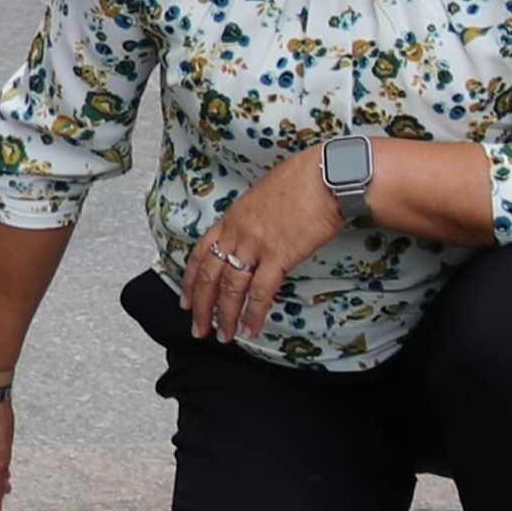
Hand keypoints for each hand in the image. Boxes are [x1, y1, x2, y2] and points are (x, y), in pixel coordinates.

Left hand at [181, 150, 346, 343]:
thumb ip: (252, 219)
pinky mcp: (279, 255)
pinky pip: (260, 291)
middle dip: (201, 306)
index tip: (186, 300)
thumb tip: (253, 235)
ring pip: (231, 288)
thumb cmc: (302, 180)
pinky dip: (254, 312)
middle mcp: (237, 233)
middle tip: (198, 327)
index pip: (201, 254)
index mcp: (231, 218)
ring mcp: (256, 245)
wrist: (325, 175)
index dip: (190, 281)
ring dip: (225, 315)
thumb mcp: (263, 196)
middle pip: (209, 276)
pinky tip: (251, 327)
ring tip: (224, 335)